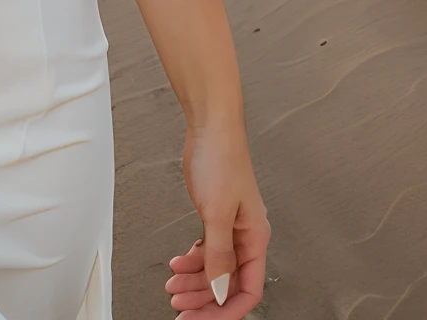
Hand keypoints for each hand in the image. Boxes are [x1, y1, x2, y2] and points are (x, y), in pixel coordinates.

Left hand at [164, 121, 269, 314]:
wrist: (210, 126)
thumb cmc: (221, 159)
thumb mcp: (217, 212)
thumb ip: (219, 255)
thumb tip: (220, 291)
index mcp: (255, 239)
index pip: (247, 290)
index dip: (227, 310)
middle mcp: (245, 237)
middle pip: (228, 284)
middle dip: (204, 299)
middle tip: (179, 306)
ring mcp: (229, 227)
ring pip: (214, 268)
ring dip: (194, 280)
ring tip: (171, 285)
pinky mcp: (215, 216)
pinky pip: (206, 249)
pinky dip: (191, 259)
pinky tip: (177, 262)